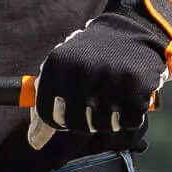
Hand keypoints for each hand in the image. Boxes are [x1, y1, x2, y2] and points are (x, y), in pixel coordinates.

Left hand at [27, 0, 171, 149]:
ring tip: (113, 95)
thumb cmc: (94, 55)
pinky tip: (130, 97)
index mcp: (58, 64)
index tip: (69, 110)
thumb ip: (47, 103)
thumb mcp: (65, 69)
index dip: (58, 120)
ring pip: (101, 126)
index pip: (47, 115)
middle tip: (95, 102)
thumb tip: (35, 142)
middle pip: (74, 124)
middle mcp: (82, 72)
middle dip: (84, 120)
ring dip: (109, 118)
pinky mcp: (137, 88)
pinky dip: (130, 116)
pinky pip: (128, 123)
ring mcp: (109, 80)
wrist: (136, 29)